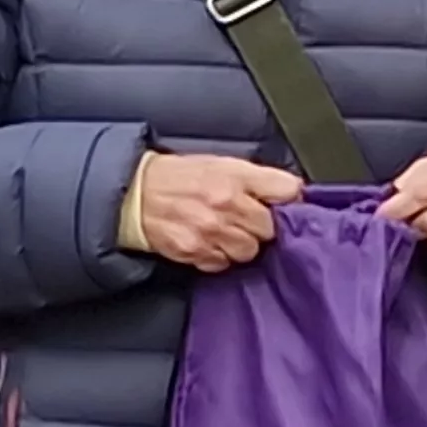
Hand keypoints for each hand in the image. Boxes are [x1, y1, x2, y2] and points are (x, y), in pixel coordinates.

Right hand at [130, 151, 303, 271]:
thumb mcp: (220, 163)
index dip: (290, 200)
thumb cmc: (179, 177)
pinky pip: (222, 264)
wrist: (136, 193)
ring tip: (222, 231)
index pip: (287, 190)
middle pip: (270, 228)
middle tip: (244, 219)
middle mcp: (226, 202)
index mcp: (236, 175)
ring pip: (249, 251)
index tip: (286, 205)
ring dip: (240, 245)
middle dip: (259, 226)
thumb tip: (290, 192)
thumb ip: (255, 178)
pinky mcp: (195, 251)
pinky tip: (206, 242)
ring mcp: (211, 229)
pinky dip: (217, 256)